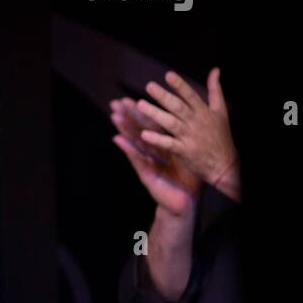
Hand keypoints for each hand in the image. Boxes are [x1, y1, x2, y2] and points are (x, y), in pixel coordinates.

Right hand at [109, 97, 200, 217]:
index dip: (139, 113)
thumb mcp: (185, 157)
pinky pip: (137, 159)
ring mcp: (147, 163)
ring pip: (135, 142)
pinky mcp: (146, 174)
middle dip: (127, 117)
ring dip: (124, 129)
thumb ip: (178, 143)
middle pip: (138, 131)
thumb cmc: (189, 180)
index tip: (128, 99)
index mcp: (164, 146)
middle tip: (116, 102)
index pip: (150, 126)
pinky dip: (128, 149)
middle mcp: (153, 152)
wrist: (186, 203)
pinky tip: (117, 139)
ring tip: (113, 116)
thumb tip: (177, 123)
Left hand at [134, 68, 238, 197]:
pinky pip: (169, 144)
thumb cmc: (220, 135)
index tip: (168, 75)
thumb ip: (215, 90)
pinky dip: (158, 139)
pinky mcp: (185, 151)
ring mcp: (190, 137)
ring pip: (171, 123)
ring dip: (156, 114)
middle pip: (178, 107)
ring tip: (140, 104)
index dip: (180, 85)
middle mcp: (197, 122)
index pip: (191, 96)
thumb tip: (215, 70)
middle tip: (149, 86)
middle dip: (164, 96)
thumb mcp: (221, 111)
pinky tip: (144, 134)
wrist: (225, 164)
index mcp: (204, 112)